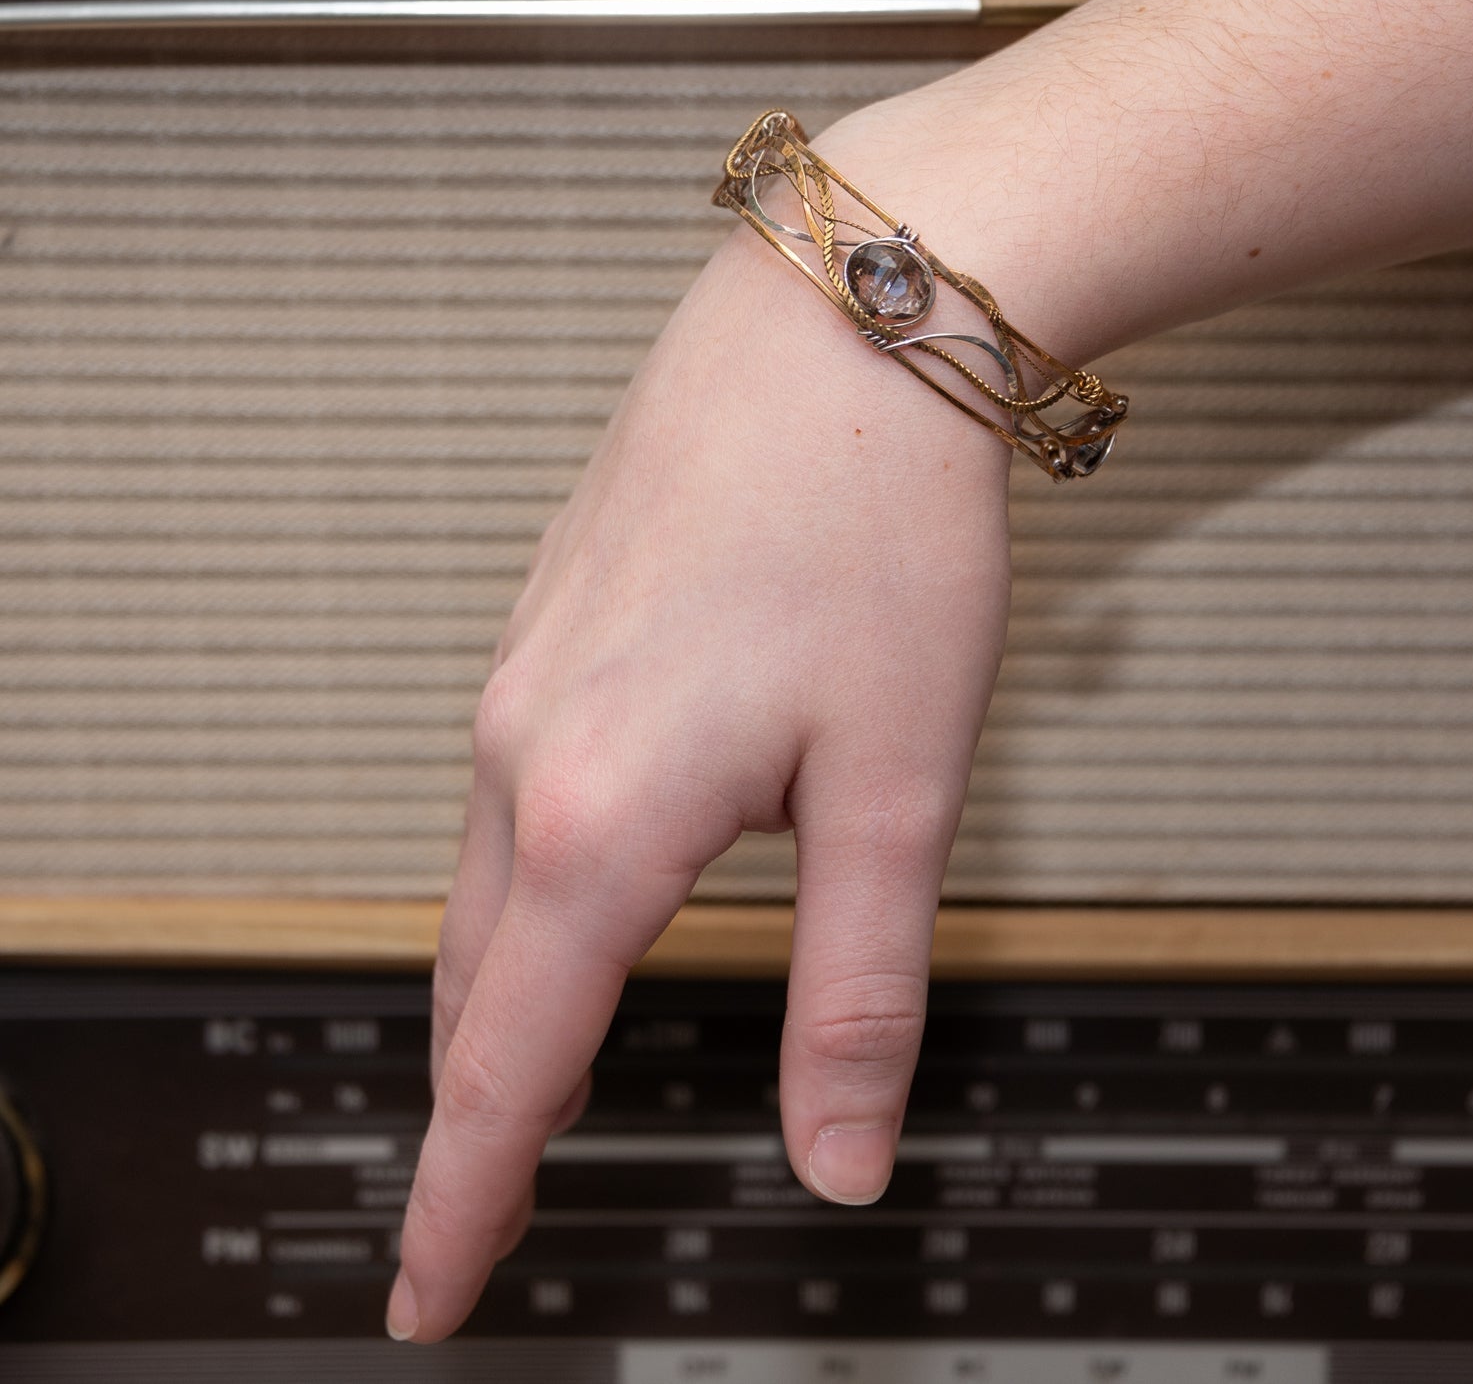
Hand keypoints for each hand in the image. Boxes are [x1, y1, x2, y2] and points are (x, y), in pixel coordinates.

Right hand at [386, 117, 1014, 1340]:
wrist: (839, 329)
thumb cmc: (877, 532)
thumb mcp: (896, 787)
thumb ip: (858, 989)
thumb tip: (841, 1155)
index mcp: (602, 814)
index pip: (506, 1063)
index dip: (469, 1201)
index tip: (433, 1301)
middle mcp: (527, 748)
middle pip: (477, 984)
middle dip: (483, 1110)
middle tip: (494, 1207)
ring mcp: (525, 675)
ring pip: (487, 887)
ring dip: (505, 994)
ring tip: (536, 1073)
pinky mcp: (551, 624)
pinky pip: (509, 793)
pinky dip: (528, 882)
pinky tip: (580, 882)